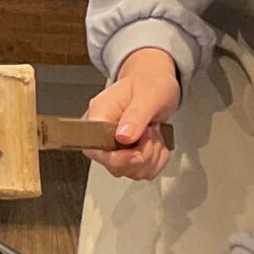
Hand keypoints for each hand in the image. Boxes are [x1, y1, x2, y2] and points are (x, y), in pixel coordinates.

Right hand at [85, 47, 181, 180]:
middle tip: (150, 131)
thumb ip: (136, 115)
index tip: (138, 150)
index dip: (118, 158)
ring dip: (152, 155)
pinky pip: (143, 171)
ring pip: (132, 171)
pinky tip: (156, 141)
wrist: (156, 82)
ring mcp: (113, 147)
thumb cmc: (150, 82)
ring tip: (153, 132)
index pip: (95, 149)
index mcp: (98, 115)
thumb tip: (122, 136)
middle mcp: (101, 134)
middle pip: (115, 166)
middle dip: (142, 154)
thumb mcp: (149, 94)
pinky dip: (157, 160)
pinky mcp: (127, 155)